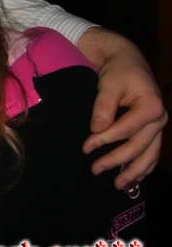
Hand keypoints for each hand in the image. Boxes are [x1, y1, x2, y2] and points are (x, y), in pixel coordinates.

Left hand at [77, 28, 167, 188]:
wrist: (128, 60)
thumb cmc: (118, 71)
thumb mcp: (109, 84)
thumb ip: (103, 107)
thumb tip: (96, 131)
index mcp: (151, 106)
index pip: (126, 130)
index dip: (105, 140)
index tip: (86, 147)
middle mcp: (160, 118)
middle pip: (138, 146)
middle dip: (117, 161)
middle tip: (95, 170)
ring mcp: (159, 125)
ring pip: (149, 154)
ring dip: (134, 171)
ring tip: (118, 185)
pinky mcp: (153, 129)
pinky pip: (152, 151)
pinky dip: (144, 166)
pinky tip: (134, 178)